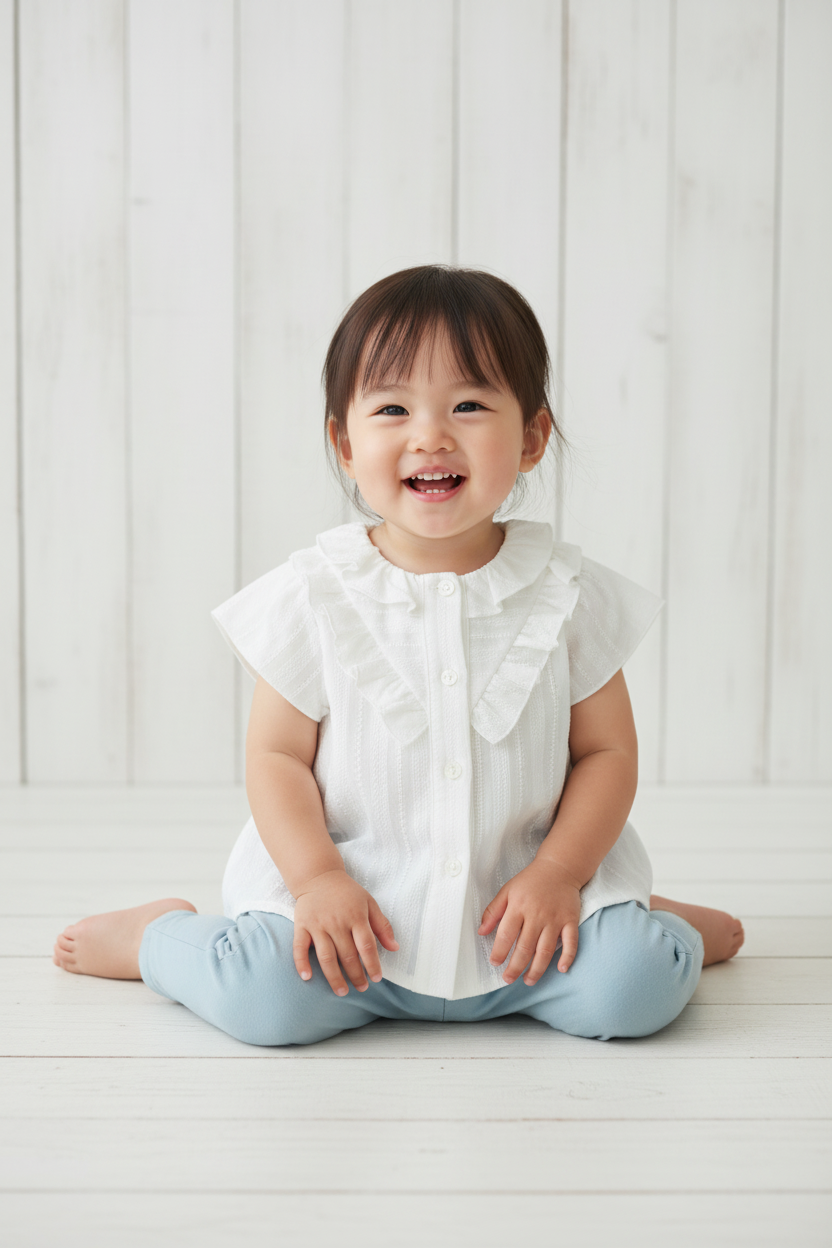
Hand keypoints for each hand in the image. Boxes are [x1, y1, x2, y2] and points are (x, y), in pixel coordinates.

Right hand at [293, 869, 398, 995]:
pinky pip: (299, 947)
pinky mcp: (301, 926)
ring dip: (334, 977)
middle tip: (361, 988)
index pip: (366, 946)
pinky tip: (307, 977)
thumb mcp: (369, 903)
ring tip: (342, 991)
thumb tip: (395, 948)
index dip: (372, 964)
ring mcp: (318, 925)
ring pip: (326, 956)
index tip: (376, 979)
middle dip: (356, 975)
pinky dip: (301, 963)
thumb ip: (382, 926)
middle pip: (347, 955)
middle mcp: (337, 922)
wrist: (319, 876)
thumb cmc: (347, 892)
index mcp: (355, 916)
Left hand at [478, 857, 581, 984]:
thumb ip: (493, 911)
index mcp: (518, 906)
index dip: (499, 951)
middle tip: (508, 979)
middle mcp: (537, 914)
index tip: (494, 963)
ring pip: (545, 950)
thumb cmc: (530, 881)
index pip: (506, 934)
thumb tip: (481, 931)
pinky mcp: (570, 920)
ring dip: (537, 969)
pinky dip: (567, 957)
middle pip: (525, 947)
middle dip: (515, 967)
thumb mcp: (507, 890)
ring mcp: (555, 919)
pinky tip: (561, 969)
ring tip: (528, 980)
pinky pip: (571, 942)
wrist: (559, 868)